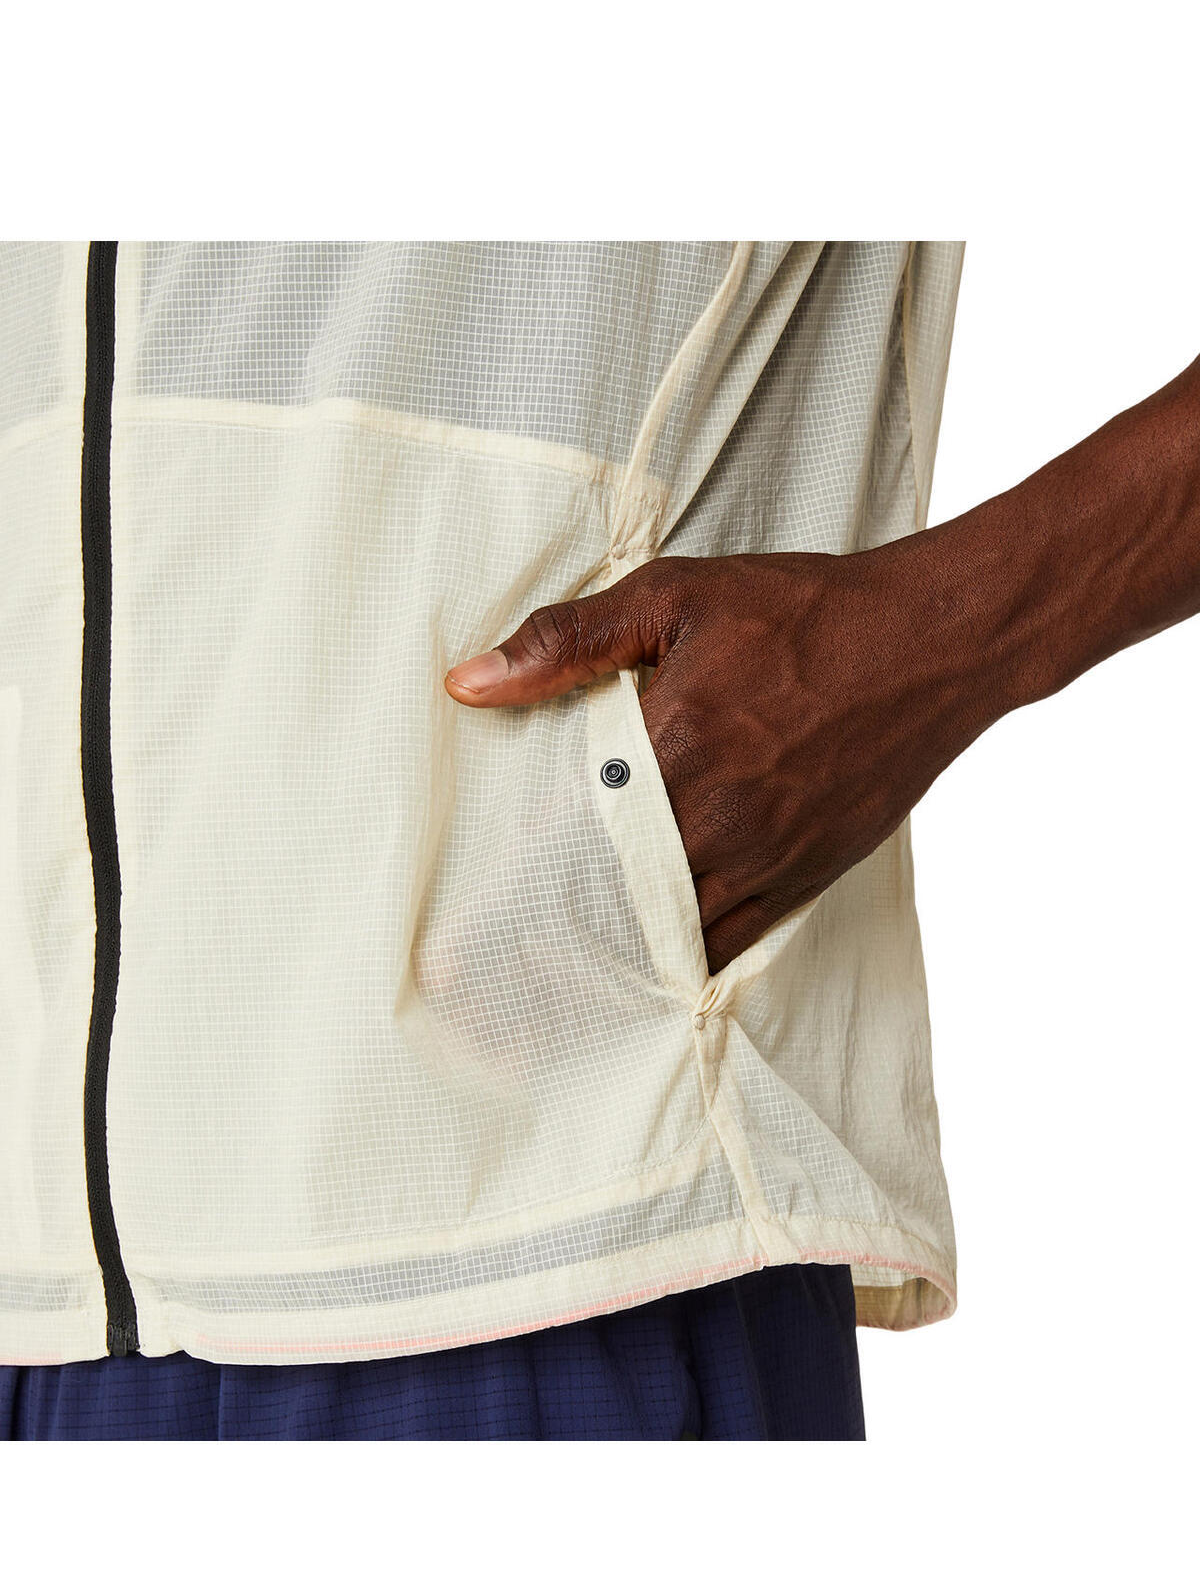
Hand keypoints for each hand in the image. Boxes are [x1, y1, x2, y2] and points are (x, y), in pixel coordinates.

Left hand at [445, 539, 1010, 973]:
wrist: (935, 642)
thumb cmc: (806, 612)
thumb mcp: (679, 596)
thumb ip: (569, 639)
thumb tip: (470, 681)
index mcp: (673, 743)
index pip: (568, 833)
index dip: (514, 881)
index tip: (464, 924)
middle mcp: (716, 815)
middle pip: (608, 898)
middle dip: (549, 934)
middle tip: (483, 979)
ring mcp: (765, 855)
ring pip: (665, 932)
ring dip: (610, 953)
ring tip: (549, 984)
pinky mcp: (803, 875)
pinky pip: (727, 940)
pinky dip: (679, 956)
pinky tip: (639, 967)